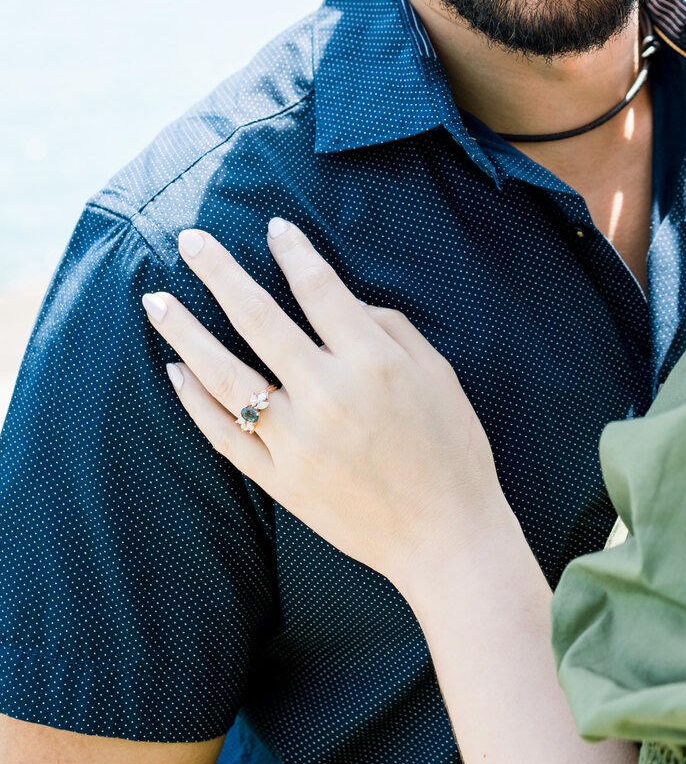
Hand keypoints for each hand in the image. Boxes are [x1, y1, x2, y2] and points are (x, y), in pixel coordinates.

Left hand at [142, 218, 510, 589]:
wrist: (445, 537)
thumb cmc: (452, 449)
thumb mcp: (438, 374)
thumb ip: (389, 327)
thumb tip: (341, 301)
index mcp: (372, 361)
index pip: (319, 289)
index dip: (293, 251)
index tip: (273, 226)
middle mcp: (327, 395)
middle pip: (257, 319)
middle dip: (219, 273)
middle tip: (190, 239)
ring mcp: (296, 440)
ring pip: (224, 374)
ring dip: (184, 332)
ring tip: (154, 300)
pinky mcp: (279, 478)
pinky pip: (224, 432)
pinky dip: (194, 401)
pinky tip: (174, 370)